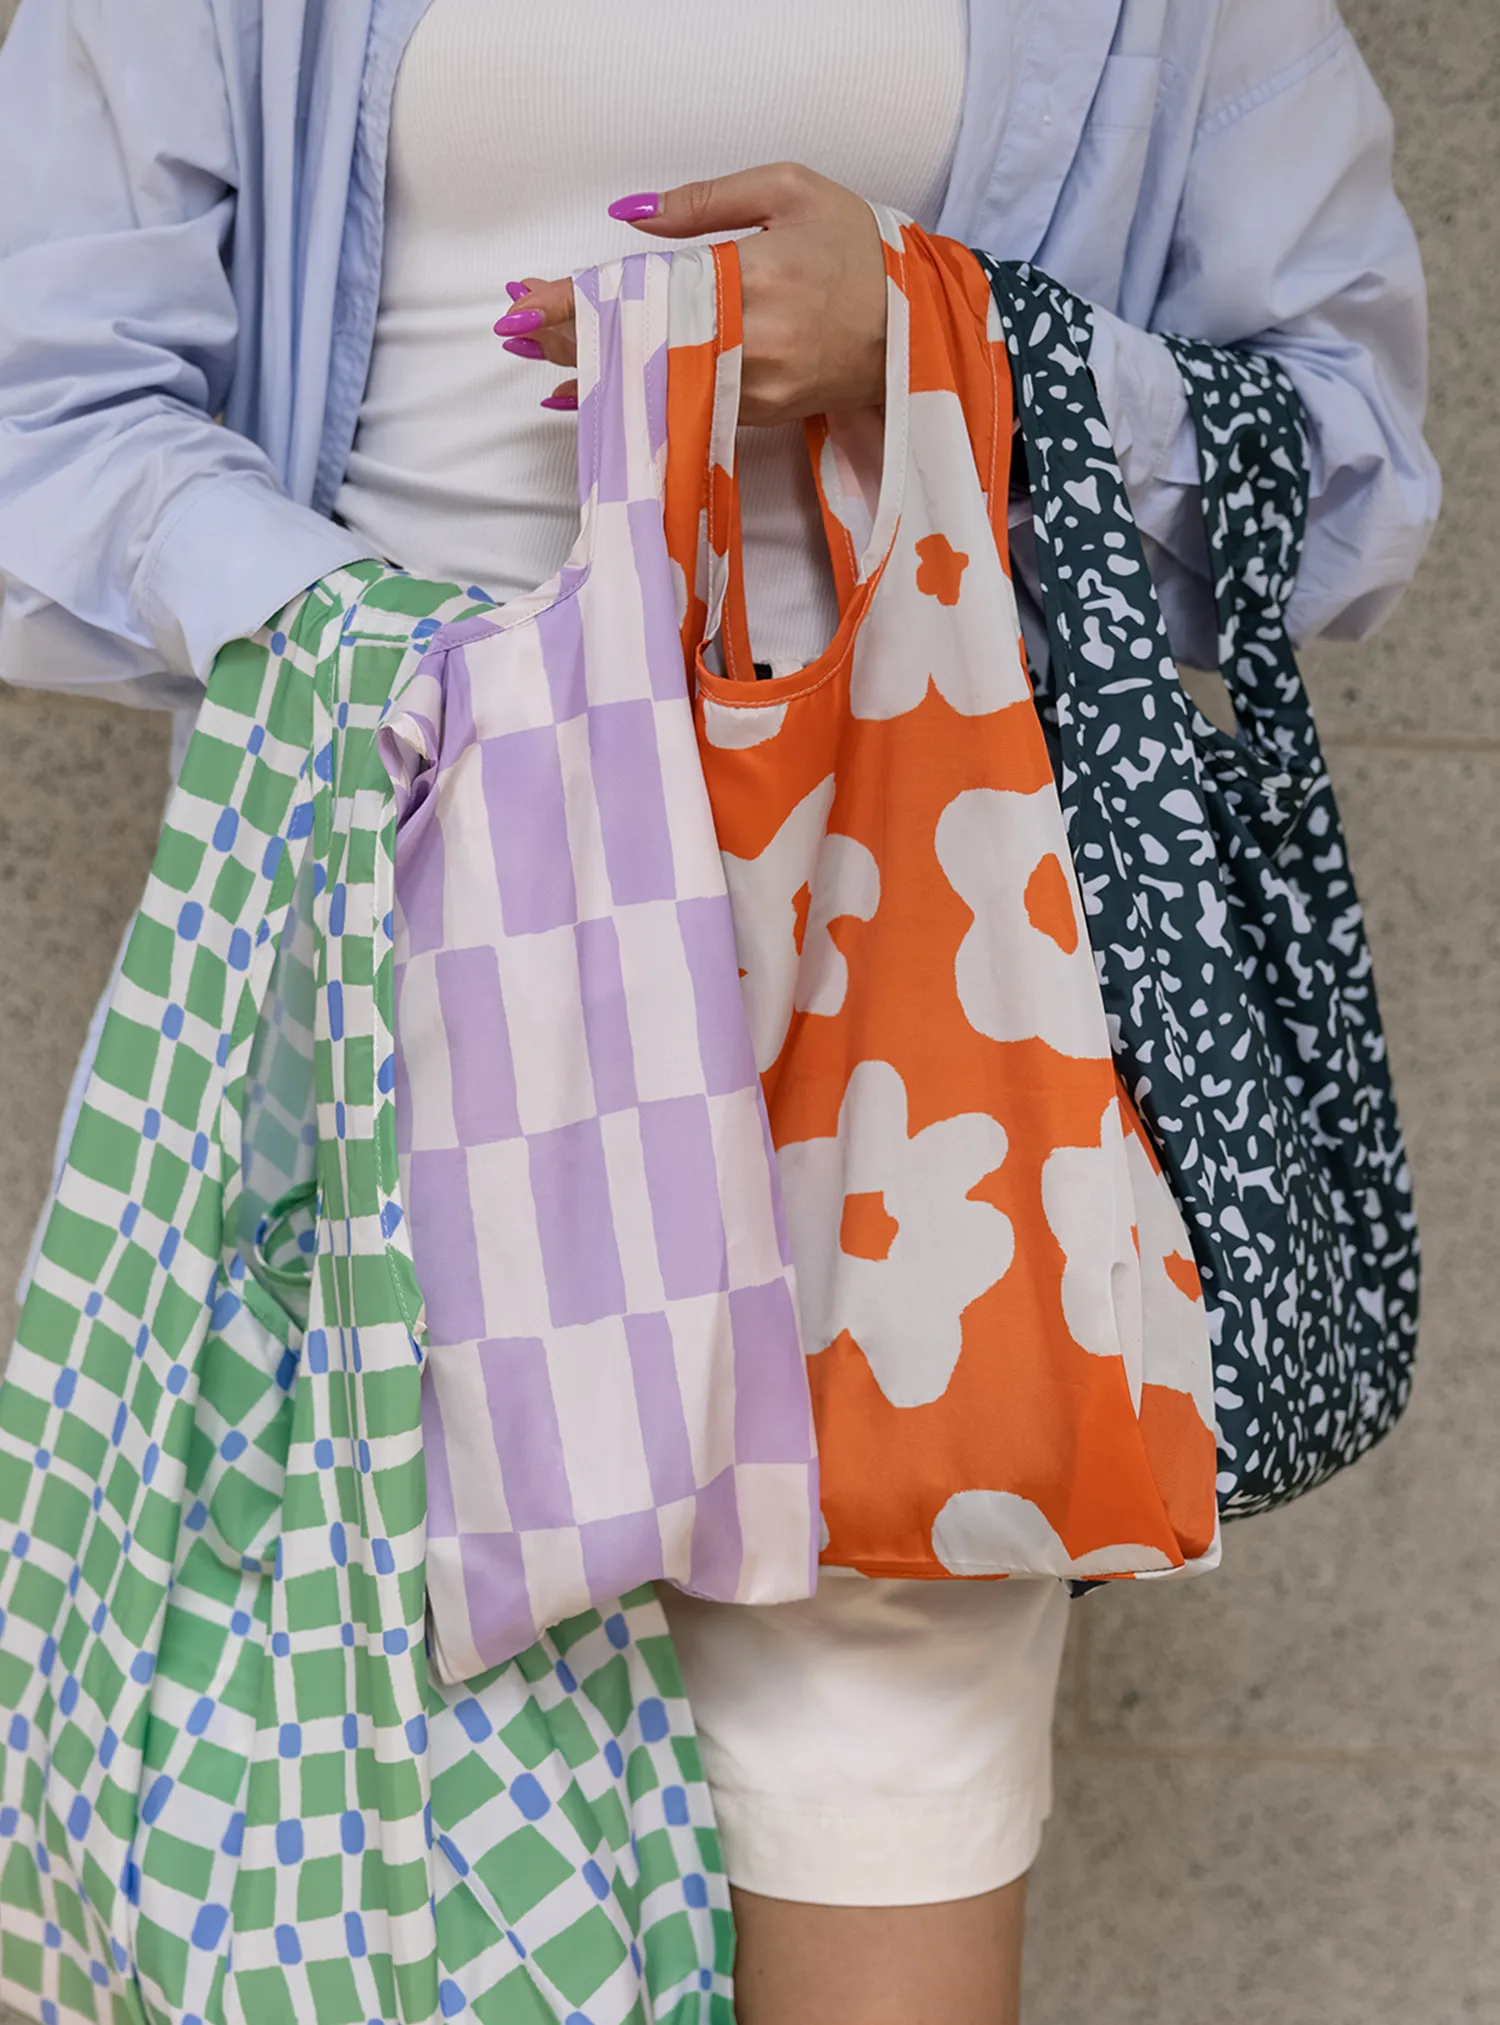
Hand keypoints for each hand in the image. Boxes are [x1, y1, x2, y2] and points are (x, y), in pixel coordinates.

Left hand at [492, 163, 887, 425]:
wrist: (915, 328)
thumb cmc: (856, 247)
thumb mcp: (788, 191)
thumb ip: (705, 202)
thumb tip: (628, 217)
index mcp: (756, 278)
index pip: (644, 289)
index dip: (578, 299)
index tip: (523, 300)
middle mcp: (751, 342)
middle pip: (638, 343)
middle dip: (566, 336)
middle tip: (508, 328)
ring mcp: (754, 387)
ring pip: (654, 381)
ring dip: (588, 370)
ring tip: (531, 358)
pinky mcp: (758, 415)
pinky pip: (680, 404)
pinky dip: (630, 396)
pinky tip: (583, 396)